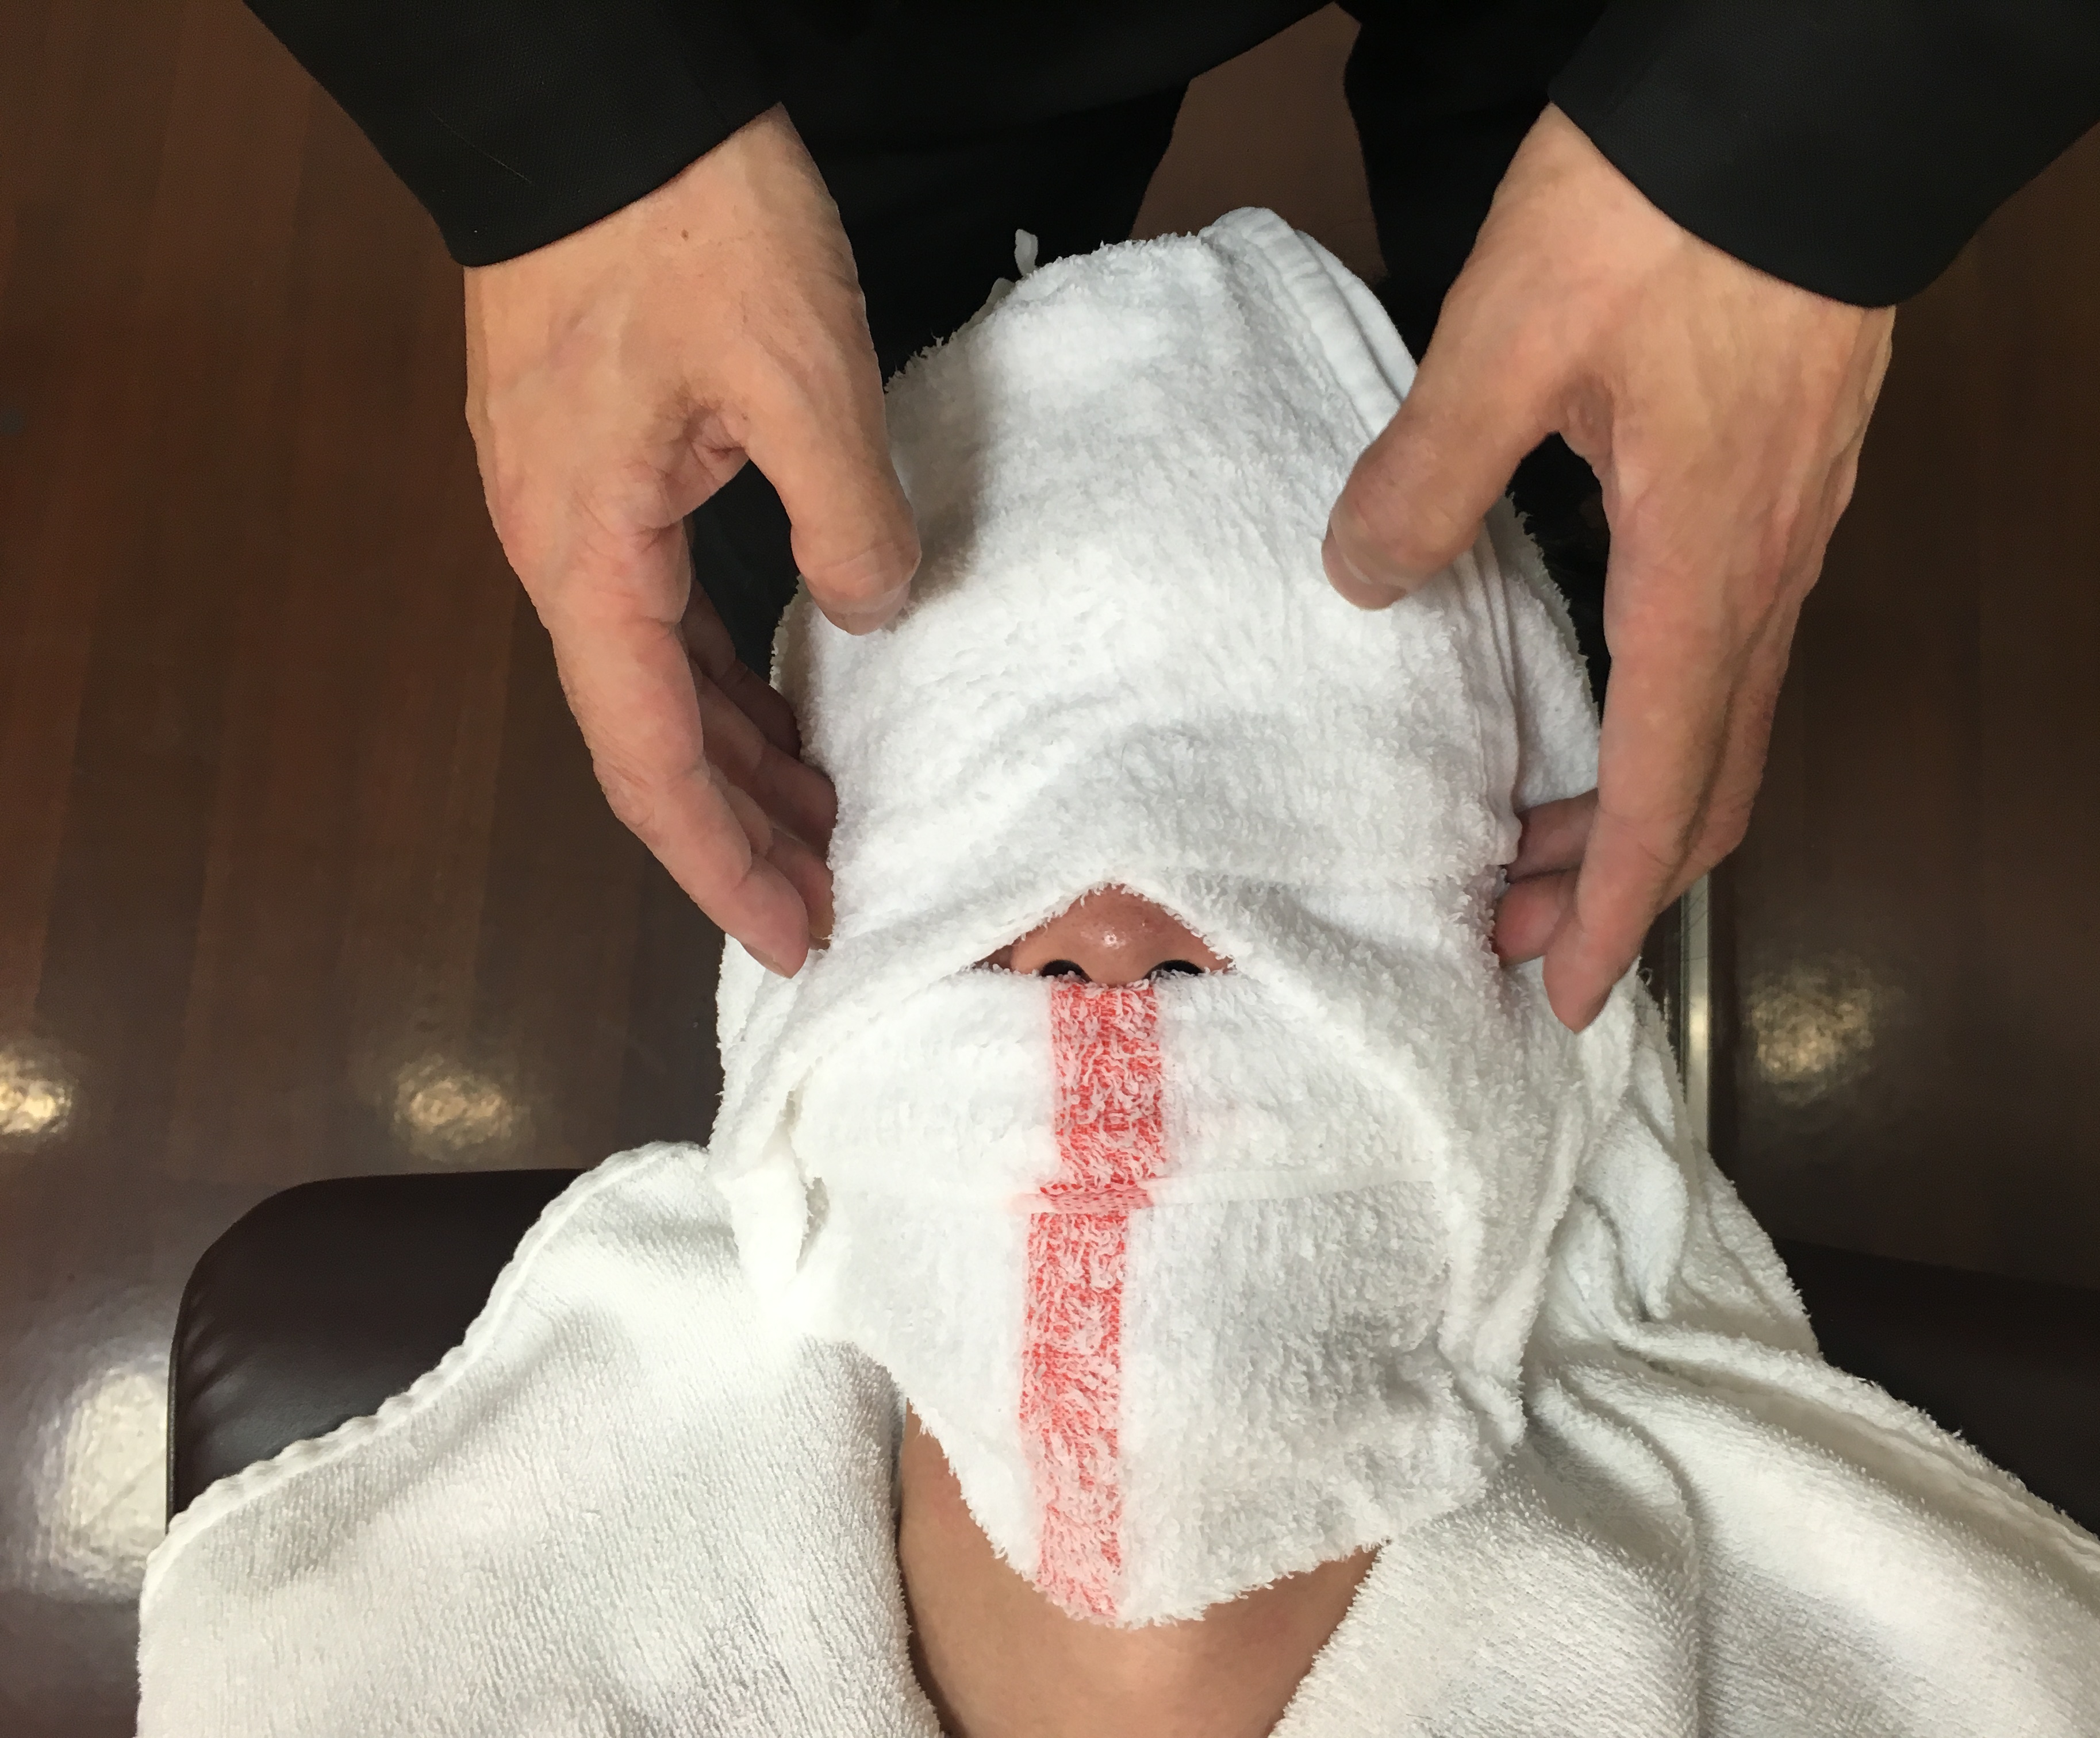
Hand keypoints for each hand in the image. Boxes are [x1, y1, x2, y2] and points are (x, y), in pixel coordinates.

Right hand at [464, 108, 918, 973]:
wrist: (598, 103)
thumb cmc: (685, 223)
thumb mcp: (804, 376)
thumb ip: (851, 521)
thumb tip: (875, 613)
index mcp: (592, 558)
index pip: (651, 762)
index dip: (724, 865)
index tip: (795, 935)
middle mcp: (566, 555)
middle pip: (651, 739)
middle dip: (741, 831)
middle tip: (833, 897)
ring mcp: (578, 512)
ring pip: (659, 677)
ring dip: (738, 757)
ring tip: (826, 819)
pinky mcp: (606, 467)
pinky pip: (665, 611)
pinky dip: (727, 674)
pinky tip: (789, 698)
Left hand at [1323, 106, 1893, 1030]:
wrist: (1817, 111)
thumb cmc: (1672, 214)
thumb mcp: (1509, 335)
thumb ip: (1428, 472)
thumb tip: (1364, 578)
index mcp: (1701, 574)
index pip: (1663, 791)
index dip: (1615, 909)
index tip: (1567, 998)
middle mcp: (1764, 579)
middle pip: (1705, 783)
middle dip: (1613, 877)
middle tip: (1510, 926)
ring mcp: (1789, 534)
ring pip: (1724, 722)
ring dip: (1636, 802)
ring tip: (1534, 838)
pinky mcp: (1784, 487)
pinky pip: (1731, 652)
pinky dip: (1665, 722)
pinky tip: (1598, 704)